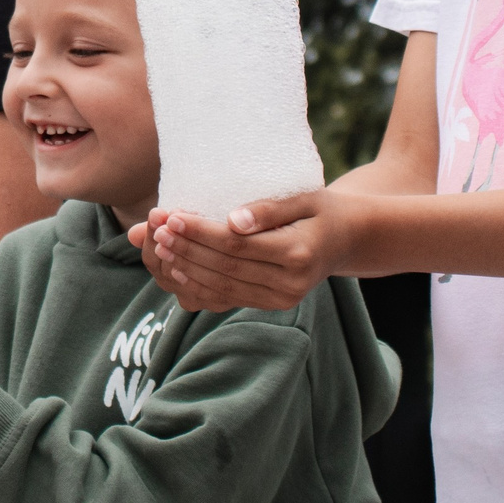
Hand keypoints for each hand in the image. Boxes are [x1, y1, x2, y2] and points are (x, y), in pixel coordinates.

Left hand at [128, 191, 335, 311]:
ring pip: (223, 286)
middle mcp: (290, 282)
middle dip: (186, 249)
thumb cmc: (321, 210)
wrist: (347, 238)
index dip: (199, 232)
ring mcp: (282, 298)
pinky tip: (179, 271)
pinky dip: (201, 285)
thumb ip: (268, 209)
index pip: (235, 245)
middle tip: (156, 230)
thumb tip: (231, 221)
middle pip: (225, 267)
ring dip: (187, 268)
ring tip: (161, 247)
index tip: (171, 216)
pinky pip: (230, 297)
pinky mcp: (273, 304)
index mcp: (297, 252)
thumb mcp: (303, 198)